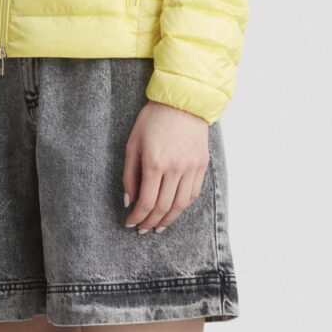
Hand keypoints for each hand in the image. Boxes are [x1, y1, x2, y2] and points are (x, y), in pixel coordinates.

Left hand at [122, 100, 209, 233]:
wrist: (182, 102)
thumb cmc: (153, 119)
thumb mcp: (133, 143)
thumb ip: (129, 174)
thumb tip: (129, 201)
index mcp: (154, 163)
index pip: (146, 202)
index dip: (137, 217)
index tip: (130, 223)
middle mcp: (175, 168)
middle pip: (163, 207)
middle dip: (150, 222)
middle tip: (142, 229)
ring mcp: (191, 168)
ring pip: (180, 205)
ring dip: (168, 220)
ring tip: (158, 227)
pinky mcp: (202, 165)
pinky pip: (193, 193)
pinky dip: (183, 206)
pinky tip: (174, 210)